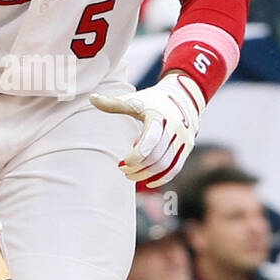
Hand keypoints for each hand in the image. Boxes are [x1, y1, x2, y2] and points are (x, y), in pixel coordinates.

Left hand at [90, 72, 205, 186]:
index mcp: (160, 115)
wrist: (184, 96)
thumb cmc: (152, 100)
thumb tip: (92, 98)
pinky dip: (163, 178)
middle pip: (157, 156)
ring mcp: (183, 139)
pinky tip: (149, 183)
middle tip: (122, 170)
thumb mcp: (134, 99)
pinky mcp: (187, 147)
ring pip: (166, 164)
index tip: (123, 163)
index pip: (150, 140)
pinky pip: (176, 167)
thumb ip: (113, 103)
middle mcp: (175, 127)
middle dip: (138, 167)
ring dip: (148, 174)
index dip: (137, 155)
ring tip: (131, 176)